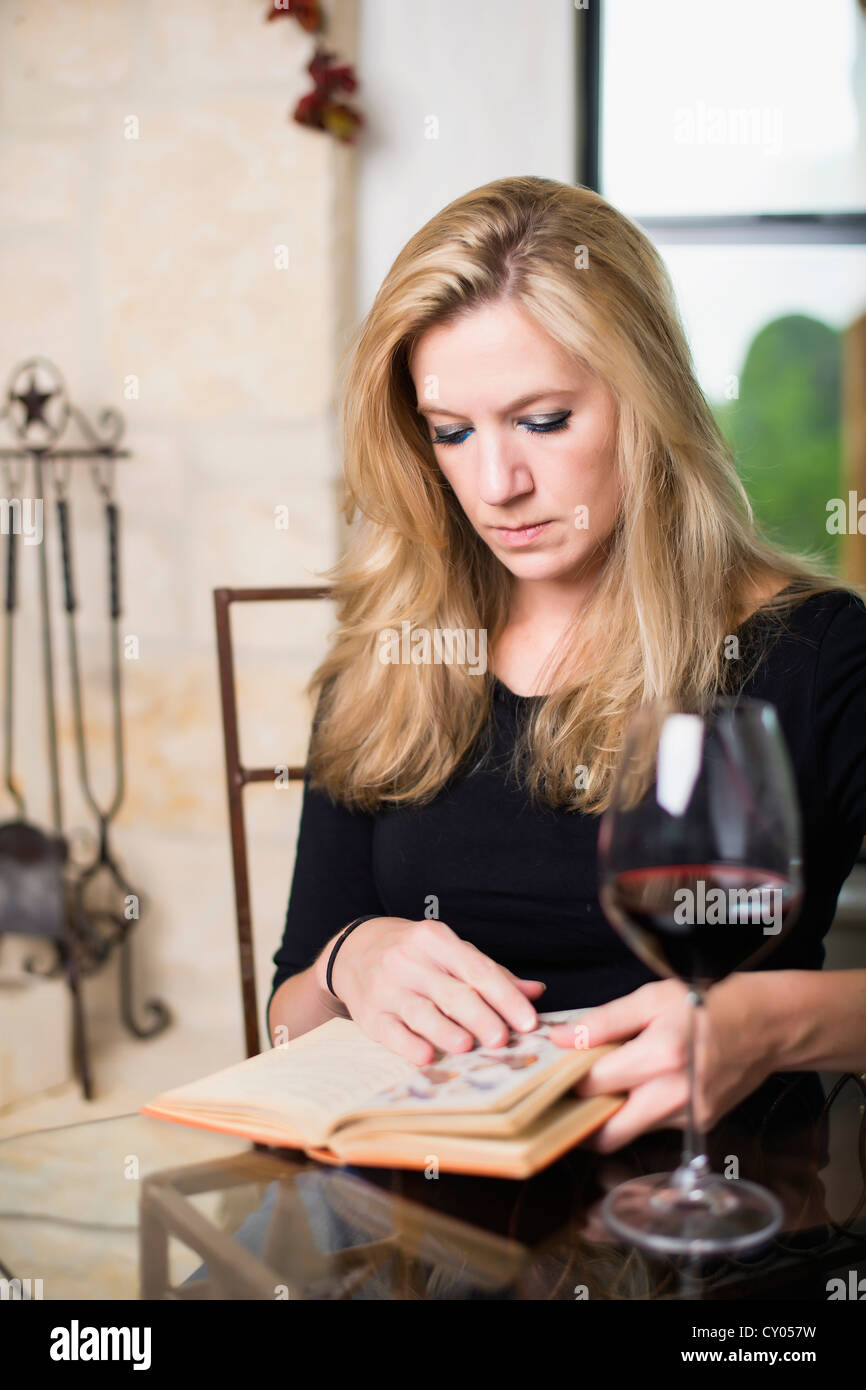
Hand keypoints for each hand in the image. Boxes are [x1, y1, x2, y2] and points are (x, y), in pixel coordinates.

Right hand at [323, 916, 545, 1064]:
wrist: (354, 950)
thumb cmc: (415, 954)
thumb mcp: (449, 951)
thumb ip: (491, 973)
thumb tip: (535, 992)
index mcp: (435, 939)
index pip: (477, 969)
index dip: (505, 996)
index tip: (528, 1020)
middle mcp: (409, 960)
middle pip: (451, 992)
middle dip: (480, 1016)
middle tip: (503, 1040)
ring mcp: (386, 987)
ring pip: (421, 1012)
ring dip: (445, 1031)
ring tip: (468, 1047)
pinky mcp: (369, 1014)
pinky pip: (391, 1032)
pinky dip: (409, 1045)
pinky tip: (427, 1057)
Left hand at [548, 976, 776, 1152]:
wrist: (771, 1024)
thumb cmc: (711, 1001)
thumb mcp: (653, 997)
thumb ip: (603, 1021)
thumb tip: (560, 1038)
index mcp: (660, 1055)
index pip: (593, 1083)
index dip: (564, 1079)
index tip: (548, 1072)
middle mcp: (675, 1094)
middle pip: (606, 1133)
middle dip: (579, 1119)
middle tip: (562, 1097)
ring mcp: (690, 1116)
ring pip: (629, 1133)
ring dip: (607, 1116)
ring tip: (595, 1086)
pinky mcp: (700, 1125)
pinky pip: (654, 1127)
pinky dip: (636, 1112)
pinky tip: (633, 1087)